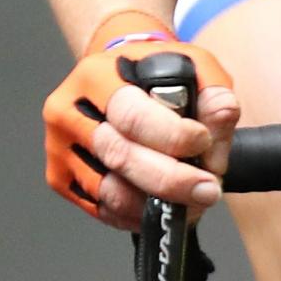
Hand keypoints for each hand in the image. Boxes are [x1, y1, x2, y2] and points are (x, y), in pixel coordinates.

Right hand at [43, 10, 239, 230]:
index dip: (172, 137)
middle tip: (208, 188)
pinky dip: (136, 215)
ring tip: (192, 201)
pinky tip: (162, 207)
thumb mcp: (192, 65)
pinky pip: (101, 208)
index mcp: (97, 77)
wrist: (117, 76)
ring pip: (109, 191)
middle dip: (171, 179)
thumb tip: (219, 123)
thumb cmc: (154, 71)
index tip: (203, 143)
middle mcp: (69, 113)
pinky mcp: (61, 178)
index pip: (133, 116)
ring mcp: (60, 149)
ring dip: (156, 203)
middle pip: (119, 157)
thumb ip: (212, 93)